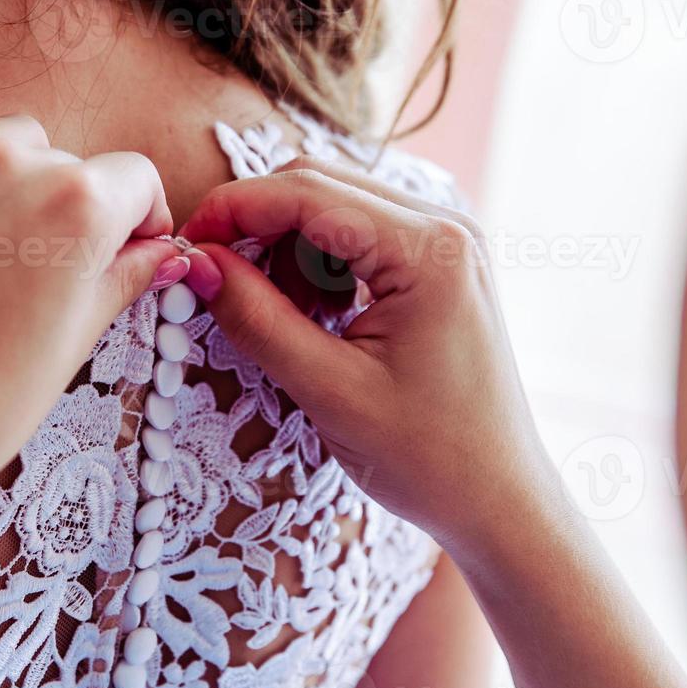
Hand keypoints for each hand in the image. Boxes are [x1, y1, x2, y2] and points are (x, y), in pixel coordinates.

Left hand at [0, 74, 188, 510]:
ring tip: (3, 244)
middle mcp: (16, 166)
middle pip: (70, 164)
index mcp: (80, 205)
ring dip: (16, 175)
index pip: (136, 179)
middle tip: (58, 280)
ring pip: (5, 136)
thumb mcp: (75, 344)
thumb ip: (121, 279)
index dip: (143, 219)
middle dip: (78, 212)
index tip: (133, 254)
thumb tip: (158, 253)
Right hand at [180, 156, 548, 550]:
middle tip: (212, 279)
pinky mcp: (437, 266)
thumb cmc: (430, 458)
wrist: (500, 502)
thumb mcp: (330, 391)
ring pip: (332, 208)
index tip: (186, 243)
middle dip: (256, 226)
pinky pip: (356, 236)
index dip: (234, 208)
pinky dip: (315, 265)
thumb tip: (198, 263)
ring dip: (284, 249)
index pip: (307, 191)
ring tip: (278, 319)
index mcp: (429, 250)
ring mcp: (445, 244)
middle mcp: (445, 228)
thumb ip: (258, 319)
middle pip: (318, 185)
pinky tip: (311, 319)